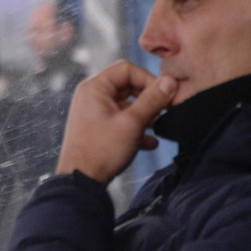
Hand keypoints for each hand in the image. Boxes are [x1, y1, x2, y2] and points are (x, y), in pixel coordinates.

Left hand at [54, 61, 177, 185]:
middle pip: (127, 86)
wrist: (80, 181)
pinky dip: (136, 129)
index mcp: (95, 88)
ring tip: (158, 127)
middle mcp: (92, 96)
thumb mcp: (132, 123)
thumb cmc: (102, 150)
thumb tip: (170, 82)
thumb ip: (152, 101)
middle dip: (148, 99)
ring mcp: (94, 113)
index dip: (148, 79)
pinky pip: (121, 121)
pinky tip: (150, 143)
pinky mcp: (98, 129)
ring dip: (144, 115)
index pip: (126, 69)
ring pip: (126, 105)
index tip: (165, 96)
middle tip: (165, 111)